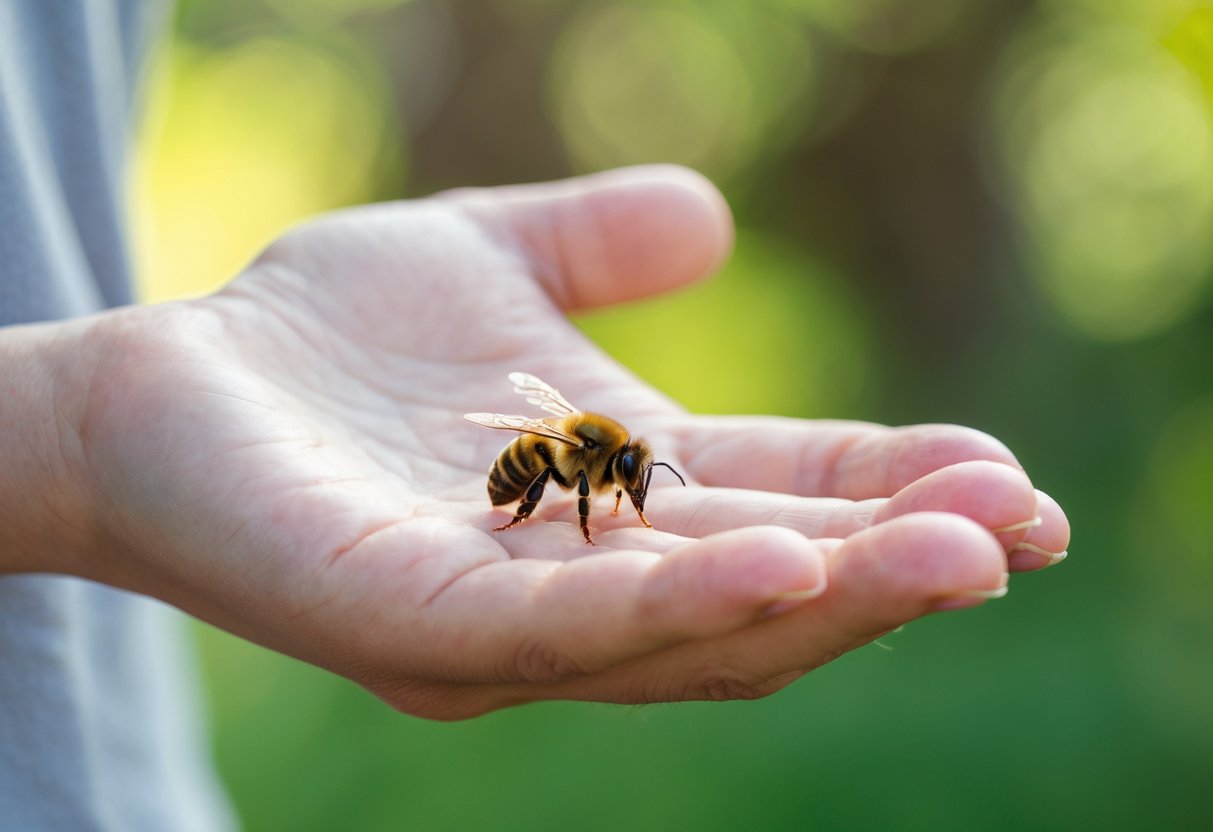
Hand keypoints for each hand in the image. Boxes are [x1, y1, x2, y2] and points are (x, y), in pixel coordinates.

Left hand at [60, 166, 1067, 717]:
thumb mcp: (483, 259)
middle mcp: (582, 578)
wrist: (153, 383)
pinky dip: (681, 603)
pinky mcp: (414, 626)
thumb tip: (709, 216)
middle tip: (1022, 531)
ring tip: (956, 556)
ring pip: (693, 628)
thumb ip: (589, 243)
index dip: (897, 497)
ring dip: (831, 594)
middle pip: (765, 587)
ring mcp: (502, 621)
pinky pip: (566, 628)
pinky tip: (784, 563)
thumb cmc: (317, 336)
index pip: (786, 503)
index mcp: (616, 499)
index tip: (1011, 479)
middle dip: (897, 563)